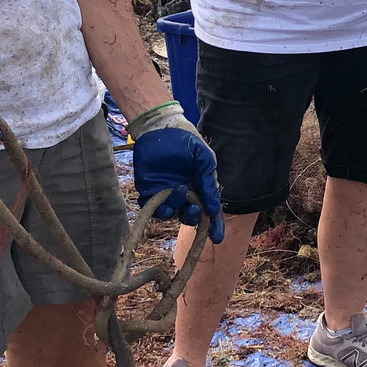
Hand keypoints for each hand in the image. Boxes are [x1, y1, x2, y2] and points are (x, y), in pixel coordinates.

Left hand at [131, 105, 224, 242]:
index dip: (214, 225)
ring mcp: (166, 194)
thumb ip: (208, 181)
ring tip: (178, 190)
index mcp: (200, 187)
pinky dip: (160, 208)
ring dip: (177, 208)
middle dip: (193, 216)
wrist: (159, 128)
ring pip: (173, 214)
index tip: (217, 238)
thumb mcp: (204, 158)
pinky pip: (154, 209)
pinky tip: (164, 196)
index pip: (209, 210)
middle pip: (190, 216)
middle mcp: (184, 194)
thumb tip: (213, 208)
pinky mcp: (149, 192)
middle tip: (193, 207)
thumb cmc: (185, 141)